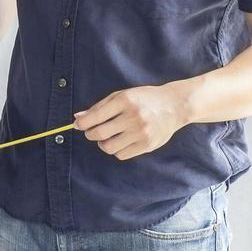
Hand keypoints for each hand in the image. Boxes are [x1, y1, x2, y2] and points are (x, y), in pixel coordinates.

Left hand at [74, 84, 190, 160]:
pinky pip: (121, 154)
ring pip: (109, 147)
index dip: (82, 123)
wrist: (174, 106)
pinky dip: (116, 150)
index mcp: (124, 101)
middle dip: (90, 134)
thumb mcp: (122, 95)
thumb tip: (77, 118)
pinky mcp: (147, 145)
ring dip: (103, 144)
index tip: (77, 125)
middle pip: (100, 133)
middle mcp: (133, 117)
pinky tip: (120, 141)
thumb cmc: (144, 99)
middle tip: (91, 132)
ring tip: (107, 137)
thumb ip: (99, 107)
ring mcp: (141, 132)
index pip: (96, 116)